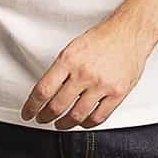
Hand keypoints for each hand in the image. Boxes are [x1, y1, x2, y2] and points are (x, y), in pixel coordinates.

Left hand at [21, 16, 151, 128]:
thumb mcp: (73, 49)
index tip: (28, 113)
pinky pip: (98, 117)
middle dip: (45, 117)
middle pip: (57, 106)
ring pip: (77, 115)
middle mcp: (84, 73)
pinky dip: (87, 124)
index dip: (32, 106)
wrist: (130, 33)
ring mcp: (102, 85)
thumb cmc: (102, 39)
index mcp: (69, 60)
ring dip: (65, 124)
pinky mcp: (117, 93)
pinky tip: (82, 122)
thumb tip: (47, 91)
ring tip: (60, 124)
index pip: (43, 90)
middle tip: (42, 119)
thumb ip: (61, 70)